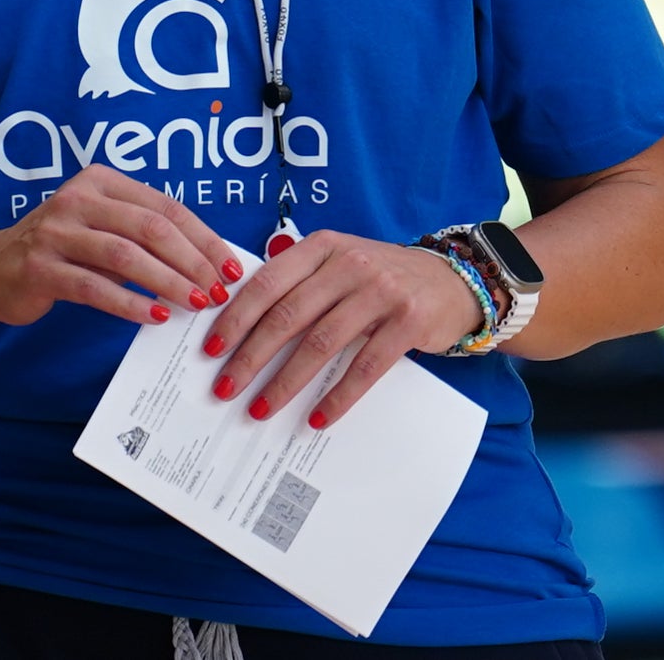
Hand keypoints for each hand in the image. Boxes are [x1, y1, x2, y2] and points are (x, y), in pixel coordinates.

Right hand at [0, 165, 242, 330]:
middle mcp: (78, 198)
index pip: (165, 207)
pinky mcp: (40, 267)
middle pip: (149, 227)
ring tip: (195, 304)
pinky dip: (129, 303)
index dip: (204, 238)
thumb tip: (209, 264)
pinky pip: (93, 287)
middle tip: (217, 291)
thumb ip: (144, 237)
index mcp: (101, 181)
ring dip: (167, 282)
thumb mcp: (102, 229)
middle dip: (191, 261)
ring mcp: (56, 232)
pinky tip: (154, 317)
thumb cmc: (62, 251)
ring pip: (125, 255)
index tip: (231, 267)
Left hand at [204, 233, 485, 430]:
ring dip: (286, 382)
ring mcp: (380, 291)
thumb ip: (299, 281)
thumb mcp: (339, 263)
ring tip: (261, 409)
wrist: (452, 280)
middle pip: (287, 315)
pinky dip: (338, 396)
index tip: (211, 349)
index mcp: (323, 246)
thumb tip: (240, 321)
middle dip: (251, 356)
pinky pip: (365, 367)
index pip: (268, 282)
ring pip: (321, 343)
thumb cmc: (381, 277)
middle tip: (225, 388)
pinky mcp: (407, 321)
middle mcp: (349, 263)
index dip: (236, 317)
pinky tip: (317, 417)